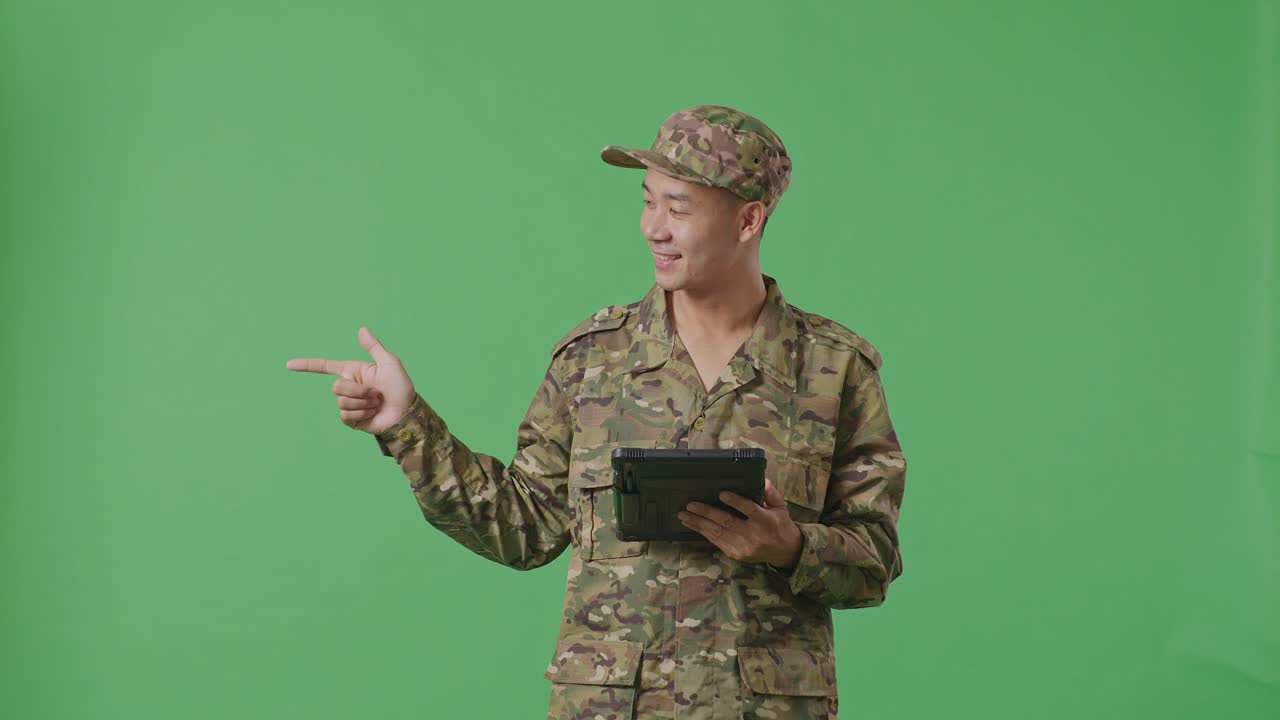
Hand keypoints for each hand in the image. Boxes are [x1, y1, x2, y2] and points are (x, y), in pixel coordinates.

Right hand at [286, 326, 416, 434]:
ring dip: (363, 403)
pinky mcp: (351, 420)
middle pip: (337, 386)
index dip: (307, 365)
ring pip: (341, 401)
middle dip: (359, 390)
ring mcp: (350, 404)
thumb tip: (361, 329)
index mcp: (355, 372)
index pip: (326, 366)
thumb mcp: (389, 363)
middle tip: (377, 393)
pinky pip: (345, 415)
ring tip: (377, 404)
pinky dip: (361, 414)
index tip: (288, 364)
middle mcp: (350, 387)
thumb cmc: (401, 387)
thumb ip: (373, 347)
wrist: (406, 413)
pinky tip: (372, 414)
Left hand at [677, 478, 802, 569]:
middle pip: (727, 522)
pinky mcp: (736, 554)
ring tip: (684, 515)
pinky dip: (703, 532)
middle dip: (707, 512)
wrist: (784, 552)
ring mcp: (744, 547)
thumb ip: (770, 492)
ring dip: (698, 523)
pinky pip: (716, 541)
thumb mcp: (781, 506)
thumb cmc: (780, 525)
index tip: (722, 493)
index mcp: (767, 521)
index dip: (735, 502)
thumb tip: (760, 479)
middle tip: (691, 504)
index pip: (750, 510)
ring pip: (717, 533)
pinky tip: (693, 525)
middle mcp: (754, 535)